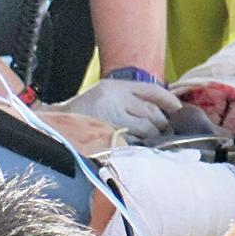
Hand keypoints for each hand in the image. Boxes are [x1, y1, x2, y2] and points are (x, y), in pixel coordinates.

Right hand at [60, 78, 180, 140]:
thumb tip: (162, 114)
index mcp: (114, 88)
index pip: (151, 90)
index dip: (169, 101)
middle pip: (151, 111)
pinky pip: (135, 142)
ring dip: (154, 136)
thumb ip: (130, 101)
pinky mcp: (108, 137)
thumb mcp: (106, 98)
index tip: (180, 110)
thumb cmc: (84, 114)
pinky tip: (140, 148)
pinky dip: (141, 146)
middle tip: (165, 131)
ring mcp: (110, 118)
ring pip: (147, 128)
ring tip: (151, 140)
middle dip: (162, 123)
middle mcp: (113, 99)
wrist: (55, 127)